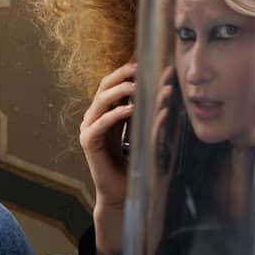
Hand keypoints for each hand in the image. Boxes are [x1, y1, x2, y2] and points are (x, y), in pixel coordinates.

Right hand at [79, 62, 175, 254]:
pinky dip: (115, 114)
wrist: (124, 194)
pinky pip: (100, 123)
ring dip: (120, 91)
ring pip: (101, 100)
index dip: (128, 70)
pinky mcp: (88, 143)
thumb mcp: (146, 133)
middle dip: (123, 74)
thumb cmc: (137, 166)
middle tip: (142, 67)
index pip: (114, 84)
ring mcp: (89, 129)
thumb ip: (151, 114)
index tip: (147, 59)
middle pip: (105, 86)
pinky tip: (131, 109)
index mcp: (108, 113)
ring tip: (138, 86)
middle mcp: (95, 117)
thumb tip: (166, 90)